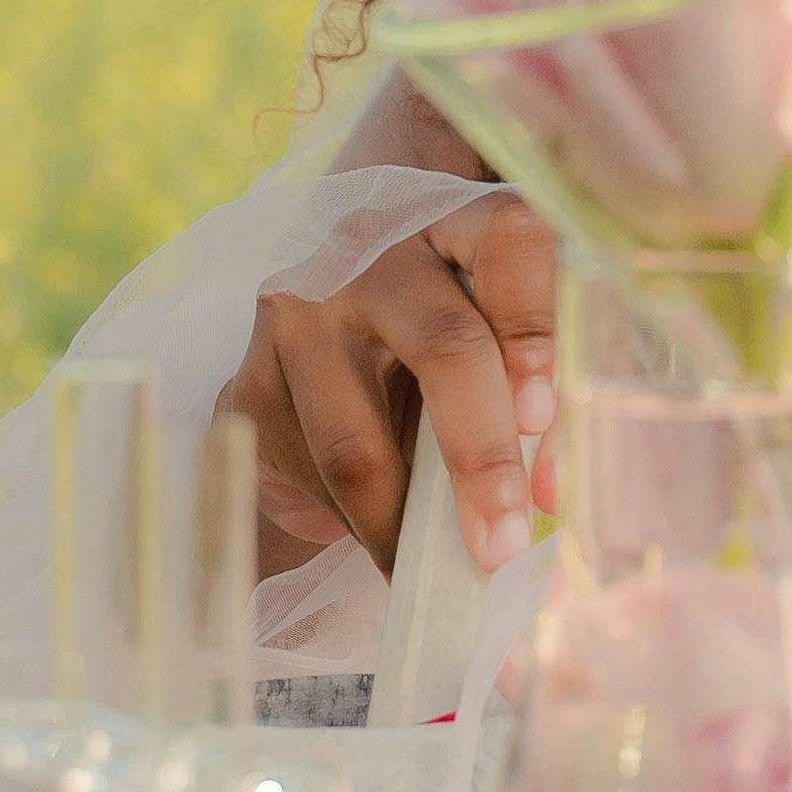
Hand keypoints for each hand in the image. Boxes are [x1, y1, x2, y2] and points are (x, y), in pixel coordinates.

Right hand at [223, 189, 560, 580]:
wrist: (326, 294)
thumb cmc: (439, 314)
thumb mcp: (487, 324)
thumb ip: (529, 391)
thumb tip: (544, 497)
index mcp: (453, 214)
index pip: (507, 244)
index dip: (532, 327)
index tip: (542, 416)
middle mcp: (371, 252)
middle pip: (443, 350)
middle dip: (479, 461)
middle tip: (503, 547)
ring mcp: (297, 315)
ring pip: (356, 443)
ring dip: (405, 527)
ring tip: (444, 576)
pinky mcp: (248, 382)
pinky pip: (308, 477)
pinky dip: (355, 524)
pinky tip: (383, 540)